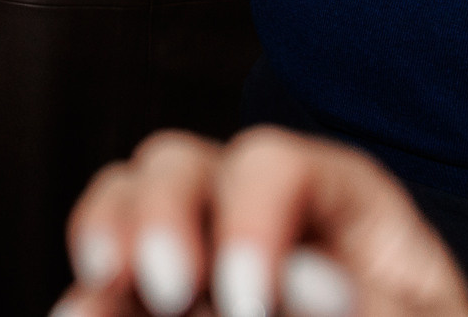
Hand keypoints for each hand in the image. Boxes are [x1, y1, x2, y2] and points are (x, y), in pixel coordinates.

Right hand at [56, 128, 467, 316]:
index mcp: (351, 224)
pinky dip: (86, 302)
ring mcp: (205, 270)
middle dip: (160, 214)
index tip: (248, 300)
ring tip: (99, 294)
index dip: (252, 216)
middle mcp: (265, 229)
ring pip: (128, 203)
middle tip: (168, 287)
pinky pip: (103, 286)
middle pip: (185, 165)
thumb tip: (309, 281)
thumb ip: (382, 314)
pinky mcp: (161, 312)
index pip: (282, 167)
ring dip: (104, 235)